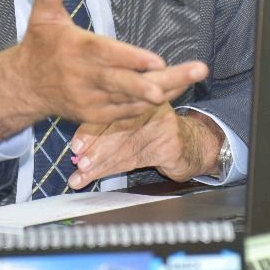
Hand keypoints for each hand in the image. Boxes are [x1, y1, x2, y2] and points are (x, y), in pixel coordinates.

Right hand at [0, 0, 206, 142]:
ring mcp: (91, 100)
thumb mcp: (42, 17)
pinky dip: (149, 104)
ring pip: (132, 98)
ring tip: (192, 79)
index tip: (158, 60)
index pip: (106, 55)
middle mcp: (85, 78)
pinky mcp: (95, 114)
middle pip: (127, 81)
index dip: (131, 59)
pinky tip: (174, 91)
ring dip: (165, 90)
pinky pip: (127, 111)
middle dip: (162, 80)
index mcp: (76, 50)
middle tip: (194, 73)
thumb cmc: (41, 46)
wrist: (24, 87)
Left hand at [66, 106, 223, 188]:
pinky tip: (98, 177)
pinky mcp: (170, 144)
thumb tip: (77, 148)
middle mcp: (150, 103)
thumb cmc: (154, 132)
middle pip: (118, 127)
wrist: (193, 144)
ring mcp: (162, 123)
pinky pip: (137, 159)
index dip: (91, 128)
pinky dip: (114, 170)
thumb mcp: (132, 121)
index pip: (111, 110)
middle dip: (95, 147)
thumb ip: (108, 126)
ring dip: (101, 163)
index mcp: (137, 93)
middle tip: (78, 163)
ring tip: (82, 175)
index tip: (75, 145)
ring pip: (126, 146)